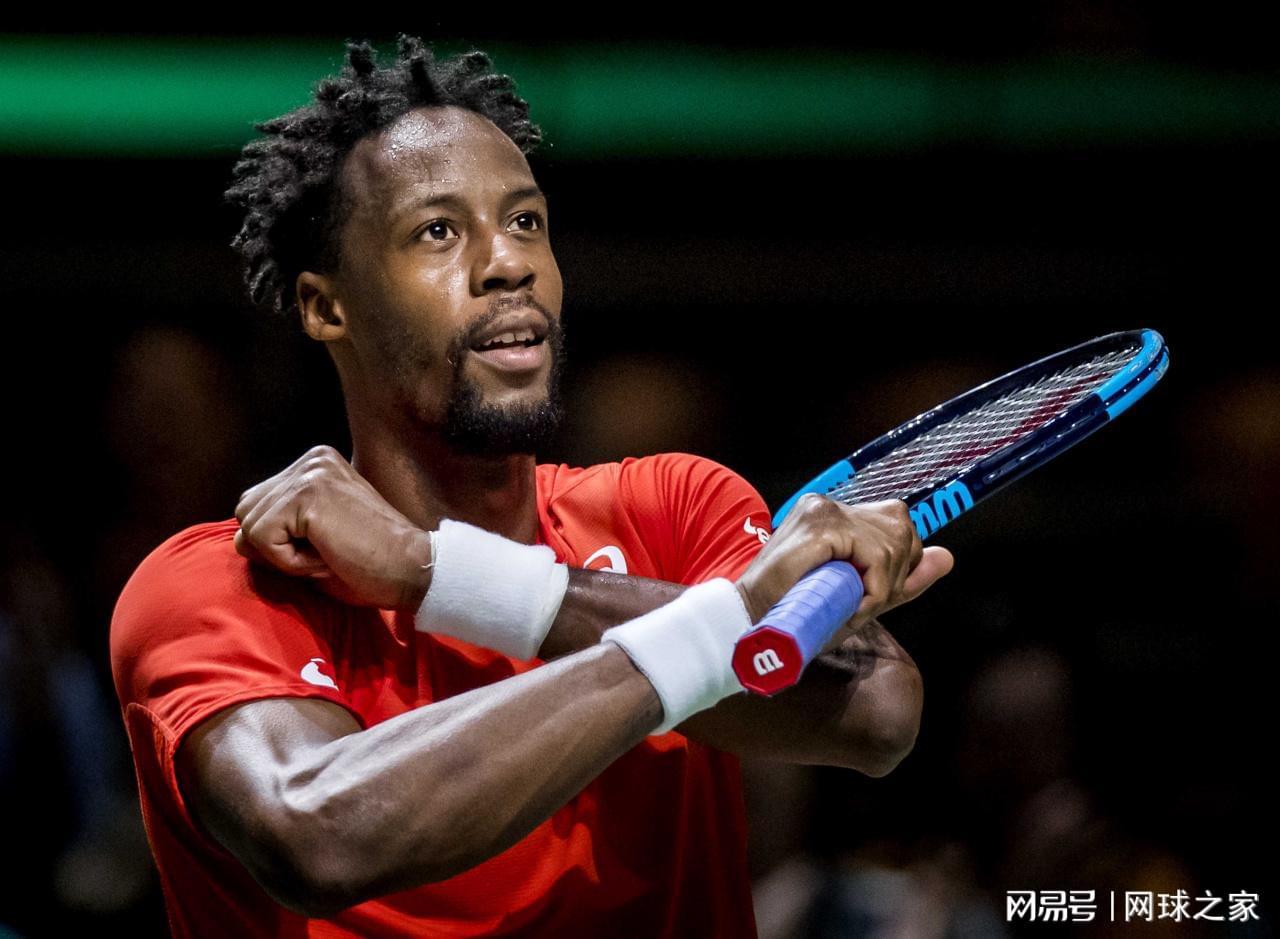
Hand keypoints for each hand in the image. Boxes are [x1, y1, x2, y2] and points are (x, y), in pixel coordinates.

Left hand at [234, 446, 432, 608]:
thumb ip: (282, 527)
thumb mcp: (316, 539)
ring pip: (250, 527)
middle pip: (246, 512)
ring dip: (281, 556)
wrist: (412, 571)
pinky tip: (325, 557)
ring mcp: (309, 473)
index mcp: (315, 465)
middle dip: (274, 547)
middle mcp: (311, 460)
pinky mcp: (307, 494)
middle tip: (325, 554)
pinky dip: (287, 562)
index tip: (327, 548)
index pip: (258, 505)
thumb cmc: (369, 565)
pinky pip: (262, 539)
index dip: (280, 542)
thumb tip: (240, 539)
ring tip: (326, 554)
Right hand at [734, 494, 952, 653]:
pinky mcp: (822, 525)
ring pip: (891, 543)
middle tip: (863, 603)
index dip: (899, 561)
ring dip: (881, 586)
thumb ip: (903, 576)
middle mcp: (827, 505)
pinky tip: (850, 604)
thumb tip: (947, 557)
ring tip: (851, 607)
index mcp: (832, 513)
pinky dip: (873, 587)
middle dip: (895, 573)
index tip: (877, 595)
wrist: (752, 623)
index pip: (896, 520)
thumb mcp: (861, 594)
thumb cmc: (798, 613)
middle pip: (900, 526)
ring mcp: (823, 511)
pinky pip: (876, 556)